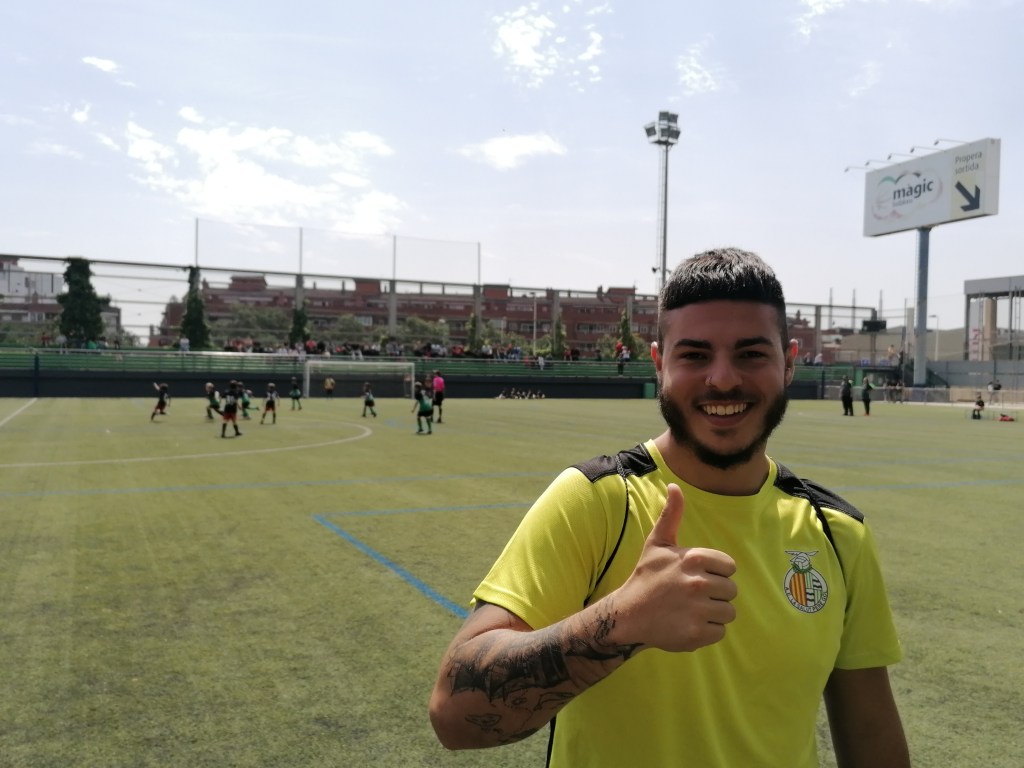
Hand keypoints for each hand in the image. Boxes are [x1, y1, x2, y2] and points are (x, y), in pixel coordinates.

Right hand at [616, 484, 736, 652]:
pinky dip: (707, 631)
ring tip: (690, 610)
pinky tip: (688, 624)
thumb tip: (674, 485)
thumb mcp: (657, 543)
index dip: (715, 572)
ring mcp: (698, 610)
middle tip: (691, 596)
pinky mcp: (697, 634)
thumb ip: (671, 515)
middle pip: (731, 591)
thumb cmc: (647, 577)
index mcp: (694, 558)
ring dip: (713, 613)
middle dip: (715, 594)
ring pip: (728, 612)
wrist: (628, 615)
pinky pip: (720, 632)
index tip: (696, 576)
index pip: (729, 567)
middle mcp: (698, 583)